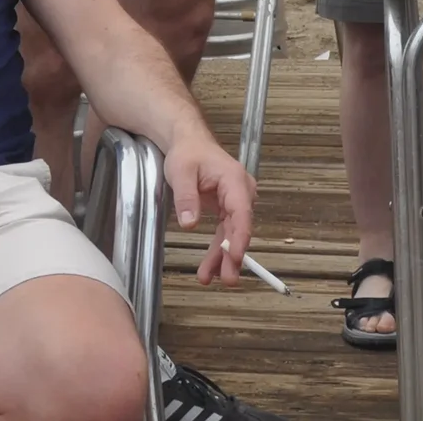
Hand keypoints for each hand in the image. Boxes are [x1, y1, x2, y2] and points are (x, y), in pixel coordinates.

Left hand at [164, 128, 256, 285]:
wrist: (188, 142)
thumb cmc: (188, 152)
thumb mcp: (181, 172)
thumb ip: (186, 198)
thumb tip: (190, 224)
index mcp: (234, 180)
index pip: (241, 212)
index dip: (240, 237)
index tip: (235, 256)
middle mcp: (240, 192)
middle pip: (239, 228)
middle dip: (232, 255)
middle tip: (228, 279)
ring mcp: (235, 201)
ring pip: (232, 234)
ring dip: (222, 258)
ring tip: (210, 278)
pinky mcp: (227, 209)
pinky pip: (224, 232)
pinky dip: (217, 250)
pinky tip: (210, 268)